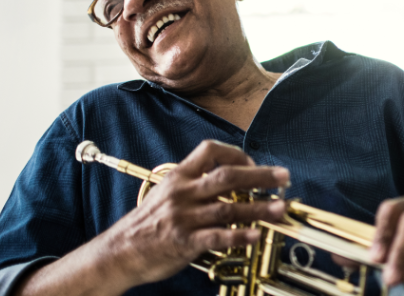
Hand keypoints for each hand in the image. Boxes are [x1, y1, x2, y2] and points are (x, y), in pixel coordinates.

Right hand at [101, 139, 288, 286]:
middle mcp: (182, 193)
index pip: (211, 151)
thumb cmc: (147, 224)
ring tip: (280, 208)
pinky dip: (239, 236)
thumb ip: (194, 185)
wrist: (120, 252)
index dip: (237, 154)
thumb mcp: (166, 194)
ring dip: (259, 208)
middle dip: (260, 176)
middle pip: (228, 176)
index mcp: (179, 177)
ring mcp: (184, 218)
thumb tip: (229, 180)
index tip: (254, 164)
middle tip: (284, 178)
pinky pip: (217, 237)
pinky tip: (256, 235)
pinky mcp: (184, 242)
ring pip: (228, 207)